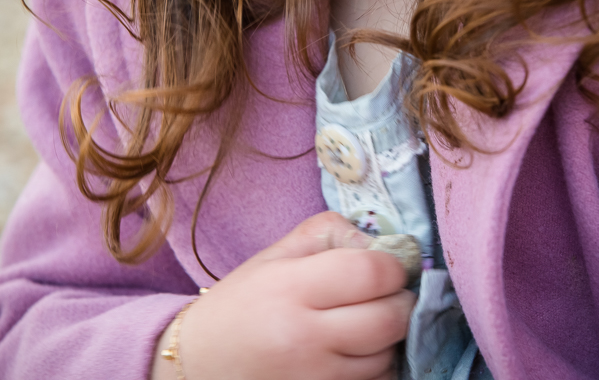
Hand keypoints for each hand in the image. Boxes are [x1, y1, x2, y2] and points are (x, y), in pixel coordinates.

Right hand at [161, 211, 415, 379]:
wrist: (197, 364)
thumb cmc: (240, 304)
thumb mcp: (274, 256)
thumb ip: (327, 233)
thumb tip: (379, 243)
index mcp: (291, 288)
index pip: (371, 273)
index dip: (392, 266)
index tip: (387, 265)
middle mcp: (304, 338)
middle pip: (390, 319)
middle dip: (400, 301)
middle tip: (389, 293)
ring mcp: (314, 378)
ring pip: (387, 356)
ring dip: (390, 337)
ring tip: (367, 322)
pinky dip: (378, 366)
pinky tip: (358, 351)